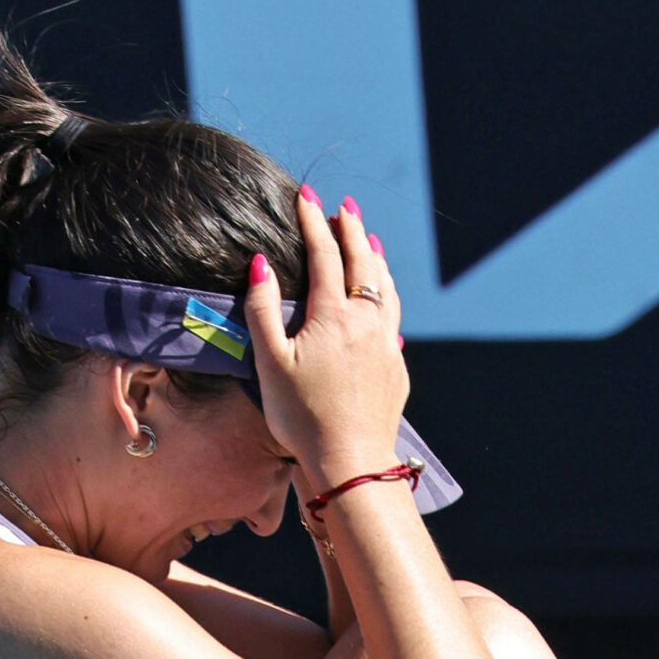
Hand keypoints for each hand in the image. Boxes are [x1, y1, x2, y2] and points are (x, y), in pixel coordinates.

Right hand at [240, 188, 408, 487]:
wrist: (350, 461)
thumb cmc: (301, 416)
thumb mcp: (270, 362)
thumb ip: (262, 309)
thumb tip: (261, 264)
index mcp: (333, 315)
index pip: (324, 253)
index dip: (313, 222)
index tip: (306, 196)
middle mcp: (366, 322)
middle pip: (362, 261)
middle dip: (351, 229)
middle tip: (344, 207)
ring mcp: (386, 344)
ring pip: (385, 287)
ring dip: (375, 259)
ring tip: (370, 241)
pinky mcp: (396, 367)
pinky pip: (394, 318)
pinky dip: (387, 295)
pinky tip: (384, 299)